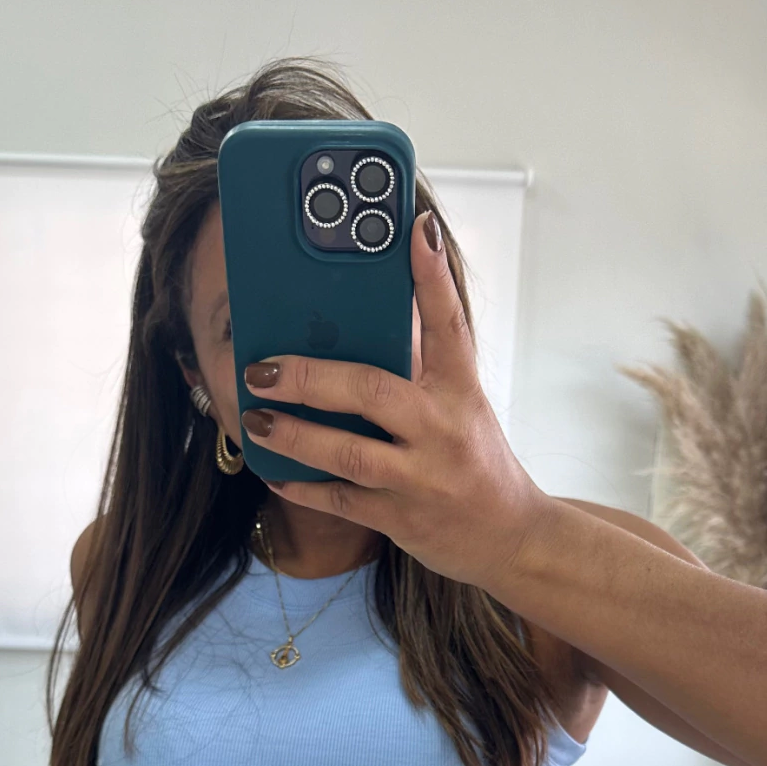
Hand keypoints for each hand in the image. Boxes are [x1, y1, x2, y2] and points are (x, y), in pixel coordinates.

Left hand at [239, 209, 554, 593]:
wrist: (511, 535)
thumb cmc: (476, 461)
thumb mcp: (463, 406)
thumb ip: (422, 368)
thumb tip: (361, 326)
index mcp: (461, 390)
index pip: (449, 324)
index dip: (433, 276)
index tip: (416, 230)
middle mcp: (442, 429)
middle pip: (372, 391)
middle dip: (309, 377)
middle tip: (261, 367)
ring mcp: (422, 477)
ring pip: (347, 452)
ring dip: (293, 435)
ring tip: (255, 418)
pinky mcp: (403, 517)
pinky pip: (341, 499)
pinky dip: (302, 486)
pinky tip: (273, 471)